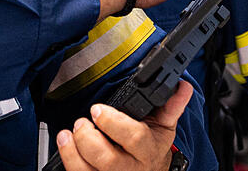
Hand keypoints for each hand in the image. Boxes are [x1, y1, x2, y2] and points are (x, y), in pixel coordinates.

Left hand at [56, 80, 193, 170]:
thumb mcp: (164, 127)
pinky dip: (69, 163)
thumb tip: (182, 85)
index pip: (134, 138)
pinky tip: (65, 148)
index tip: (98, 110)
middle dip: (88, 139)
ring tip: (66, 135)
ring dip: (72, 154)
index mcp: (149, 150)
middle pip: (108, 160)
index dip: (113, 123)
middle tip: (81, 123)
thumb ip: (170, 105)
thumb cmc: (152, 147)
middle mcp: (132, 169)